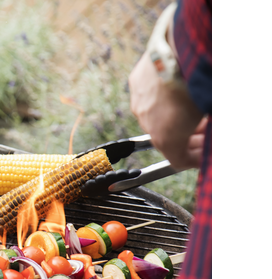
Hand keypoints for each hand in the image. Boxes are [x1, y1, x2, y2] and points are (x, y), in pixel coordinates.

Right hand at [128, 54, 203, 169]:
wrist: (180, 51)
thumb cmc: (197, 84)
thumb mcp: (208, 113)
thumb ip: (206, 132)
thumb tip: (209, 139)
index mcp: (165, 137)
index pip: (178, 160)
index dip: (194, 159)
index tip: (204, 154)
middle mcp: (146, 123)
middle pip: (165, 139)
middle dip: (186, 139)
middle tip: (204, 133)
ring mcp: (138, 102)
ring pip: (155, 117)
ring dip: (172, 118)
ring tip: (192, 110)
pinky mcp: (136, 82)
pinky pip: (147, 96)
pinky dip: (161, 98)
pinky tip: (176, 89)